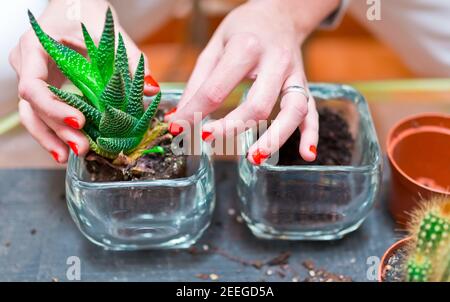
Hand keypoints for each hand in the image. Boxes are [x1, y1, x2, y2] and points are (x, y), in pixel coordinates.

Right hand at [9, 0, 158, 162]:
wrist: (73, 4)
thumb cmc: (85, 11)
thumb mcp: (107, 31)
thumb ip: (129, 59)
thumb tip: (151, 89)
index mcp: (35, 48)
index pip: (34, 86)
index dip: (54, 108)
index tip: (80, 121)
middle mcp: (27, 65)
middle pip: (33, 107)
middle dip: (57, 131)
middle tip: (82, 148)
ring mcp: (34, 78)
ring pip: (33, 116)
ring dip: (52, 138)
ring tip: (73, 155)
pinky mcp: (45, 88)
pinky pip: (44, 114)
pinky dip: (56, 131)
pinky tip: (70, 147)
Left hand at [169, 0, 338, 163]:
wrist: (280, 14)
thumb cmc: (243, 30)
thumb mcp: (214, 47)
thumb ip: (198, 83)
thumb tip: (179, 118)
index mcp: (246, 47)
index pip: (217, 88)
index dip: (194, 112)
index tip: (177, 129)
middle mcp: (275, 61)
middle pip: (258, 104)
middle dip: (232, 127)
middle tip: (208, 140)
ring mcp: (294, 74)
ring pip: (292, 110)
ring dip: (275, 138)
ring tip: (254, 158)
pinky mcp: (304, 84)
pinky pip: (312, 111)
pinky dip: (311, 134)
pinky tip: (306, 155)